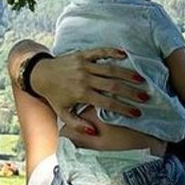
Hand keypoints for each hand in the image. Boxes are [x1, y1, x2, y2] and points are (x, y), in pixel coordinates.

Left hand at [31, 47, 147, 134]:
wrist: (40, 74)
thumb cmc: (54, 95)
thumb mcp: (63, 113)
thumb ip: (77, 124)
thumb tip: (93, 132)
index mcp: (81, 94)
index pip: (107, 103)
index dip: (123, 109)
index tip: (137, 113)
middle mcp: (84, 79)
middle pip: (113, 86)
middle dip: (130, 92)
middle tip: (145, 97)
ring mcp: (84, 65)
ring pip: (110, 70)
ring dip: (127, 74)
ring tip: (141, 79)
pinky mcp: (82, 54)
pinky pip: (100, 52)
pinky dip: (112, 52)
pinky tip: (124, 54)